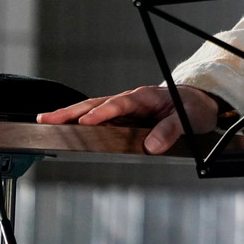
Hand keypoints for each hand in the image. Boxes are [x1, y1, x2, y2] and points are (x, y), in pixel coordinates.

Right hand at [36, 84, 219, 153]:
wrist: (197, 103)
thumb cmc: (192, 108)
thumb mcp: (187, 119)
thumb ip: (169, 131)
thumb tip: (150, 146)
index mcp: (144, 97)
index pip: (118, 104)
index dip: (102, 114)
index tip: (85, 122)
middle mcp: (130, 101)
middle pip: (96, 104)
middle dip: (71, 111)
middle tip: (47, 119)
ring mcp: (124, 110)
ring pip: (93, 110)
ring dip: (70, 115)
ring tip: (46, 122)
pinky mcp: (122, 119)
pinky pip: (99, 119)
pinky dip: (80, 122)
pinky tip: (65, 129)